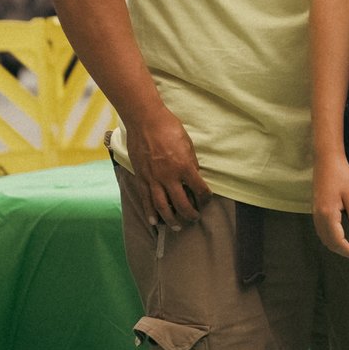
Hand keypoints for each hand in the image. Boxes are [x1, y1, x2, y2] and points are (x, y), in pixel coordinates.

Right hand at [123, 109, 210, 228]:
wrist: (146, 122)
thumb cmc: (170, 129)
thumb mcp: (188, 145)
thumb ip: (191, 163)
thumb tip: (194, 177)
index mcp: (184, 167)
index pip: (199, 190)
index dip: (205, 198)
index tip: (207, 201)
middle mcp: (169, 177)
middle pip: (181, 204)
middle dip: (189, 214)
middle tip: (194, 219)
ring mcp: (153, 179)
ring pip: (162, 206)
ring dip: (171, 219)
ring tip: (177, 227)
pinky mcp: (141, 178)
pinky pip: (146, 199)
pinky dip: (150, 212)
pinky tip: (155, 222)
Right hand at [310, 151, 348, 261]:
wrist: (326, 160)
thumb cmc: (341, 175)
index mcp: (327, 216)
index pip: (338, 242)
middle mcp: (318, 218)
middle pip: (330, 244)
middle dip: (345, 252)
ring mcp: (315, 215)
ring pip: (325, 239)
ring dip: (338, 246)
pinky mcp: (316, 210)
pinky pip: (322, 232)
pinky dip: (332, 239)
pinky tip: (343, 237)